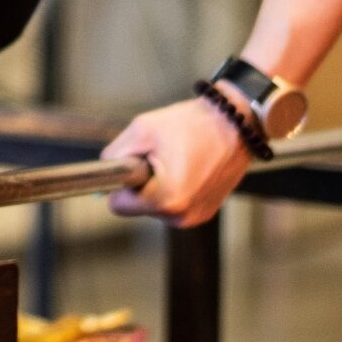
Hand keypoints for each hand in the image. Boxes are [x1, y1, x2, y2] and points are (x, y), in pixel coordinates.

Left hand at [100, 97, 250, 227]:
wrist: (237, 124)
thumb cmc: (193, 124)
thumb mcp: (142, 129)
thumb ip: (115, 155)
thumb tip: (104, 171)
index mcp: (166, 199)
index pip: (117, 205)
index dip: (119, 183)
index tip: (131, 165)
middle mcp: (181, 216)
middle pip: (137, 206)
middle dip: (141, 182)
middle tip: (159, 156)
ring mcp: (196, 217)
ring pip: (155, 206)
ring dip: (158, 185)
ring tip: (176, 159)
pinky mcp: (205, 212)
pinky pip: (174, 204)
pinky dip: (174, 188)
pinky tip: (188, 167)